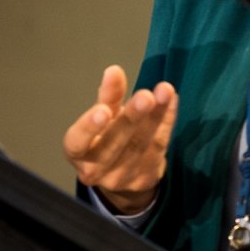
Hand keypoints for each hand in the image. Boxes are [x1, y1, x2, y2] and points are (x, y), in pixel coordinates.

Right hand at [61, 65, 177, 215]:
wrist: (119, 173)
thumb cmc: (104, 139)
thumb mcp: (100, 117)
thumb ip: (107, 97)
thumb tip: (114, 72)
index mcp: (78, 153)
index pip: (78, 142)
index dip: (90, 127)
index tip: (104, 110)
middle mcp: (96, 170)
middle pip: (115, 144)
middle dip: (132, 118)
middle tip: (145, 97)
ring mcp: (122, 178)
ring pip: (141, 145)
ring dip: (155, 117)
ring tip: (164, 92)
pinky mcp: (145, 179)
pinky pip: (159, 148)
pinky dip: (167, 122)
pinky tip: (172, 101)